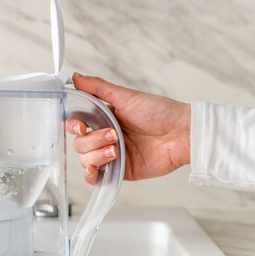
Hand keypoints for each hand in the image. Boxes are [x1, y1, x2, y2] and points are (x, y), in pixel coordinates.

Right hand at [66, 73, 190, 183]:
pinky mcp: (120, 171)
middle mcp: (105, 136)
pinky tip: (96, 169)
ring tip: (117, 150)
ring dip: (97, 155)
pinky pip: (95, 178)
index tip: (81, 126)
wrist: (181, 134)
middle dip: (93, 140)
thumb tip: (75, 77)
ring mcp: (111, 154)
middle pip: (79, 143)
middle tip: (114, 135)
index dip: (73, 126)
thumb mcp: (126, 96)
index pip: (76, 123)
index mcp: (104, 117)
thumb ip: (97, 87)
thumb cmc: (160, 112)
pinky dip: (90, 175)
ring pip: (85, 160)